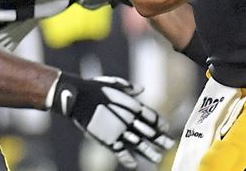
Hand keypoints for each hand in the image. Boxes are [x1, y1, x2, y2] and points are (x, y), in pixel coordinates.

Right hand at [50, 72, 173, 167]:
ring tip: (158, 159)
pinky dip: (128, 159)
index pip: (152, 118)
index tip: (166, 129)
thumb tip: (141, 89)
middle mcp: (129, 120)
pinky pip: (121, 152)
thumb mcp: (112, 83)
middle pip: (149, 133)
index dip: (160, 124)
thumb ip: (128, 88)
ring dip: (149, 152)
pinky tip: (135, 164)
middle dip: (160, 140)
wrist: (75, 96)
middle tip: (170, 145)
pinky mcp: (108, 139)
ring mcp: (119, 131)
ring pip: (139, 145)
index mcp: (132, 106)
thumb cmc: (93, 88)